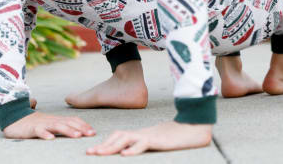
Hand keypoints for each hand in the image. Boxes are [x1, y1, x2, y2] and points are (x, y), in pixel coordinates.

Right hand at [3, 111, 95, 139]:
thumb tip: (76, 126)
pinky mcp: (32, 128)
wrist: (14, 118)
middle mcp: (51, 120)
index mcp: (57, 119)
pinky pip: (39, 131)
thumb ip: (60, 124)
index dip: (83, 125)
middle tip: (91, 134)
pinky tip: (51, 139)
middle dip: (81, 128)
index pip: (73, 120)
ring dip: (68, 130)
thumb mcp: (49, 124)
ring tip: (77, 135)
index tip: (93, 131)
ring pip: (57, 126)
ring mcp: (42, 124)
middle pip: (68, 122)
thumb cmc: (33, 123)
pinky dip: (45, 134)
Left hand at [86, 121, 212, 155]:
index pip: (119, 136)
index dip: (106, 142)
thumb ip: (146, 142)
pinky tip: (124, 155)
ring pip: (126, 140)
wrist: (194, 126)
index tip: (93, 150)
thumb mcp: (157, 139)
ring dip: (111, 148)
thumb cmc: (177, 135)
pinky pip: (143, 144)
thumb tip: (136, 147)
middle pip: (118, 137)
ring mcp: (150, 136)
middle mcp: (142, 133)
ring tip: (100, 154)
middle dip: (103, 146)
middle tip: (89, 153)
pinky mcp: (158, 140)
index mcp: (140, 134)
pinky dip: (133, 150)